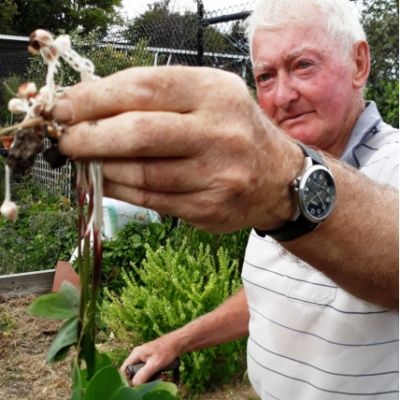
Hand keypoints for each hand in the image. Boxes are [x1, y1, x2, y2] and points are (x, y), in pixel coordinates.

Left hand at [54, 66, 302, 232]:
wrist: (277, 177)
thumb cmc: (234, 130)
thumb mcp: (208, 97)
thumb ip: (158, 97)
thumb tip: (94, 107)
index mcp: (216, 93)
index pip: (144, 88)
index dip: (95, 98)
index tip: (66, 107)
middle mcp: (220, 133)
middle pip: (138, 133)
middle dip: (89, 137)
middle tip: (66, 140)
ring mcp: (216, 176)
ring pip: (140, 174)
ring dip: (101, 167)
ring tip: (82, 160)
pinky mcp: (208, 209)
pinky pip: (150, 199)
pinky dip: (119, 189)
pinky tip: (106, 180)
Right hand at [120, 335, 180, 386]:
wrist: (178, 343)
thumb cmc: (166, 350)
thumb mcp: (155, 364)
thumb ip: (144, 374)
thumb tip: (134, 384)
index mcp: (136, 354)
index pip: (124, 370)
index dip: (127, 380)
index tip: (136, 386)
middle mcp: (138, 356)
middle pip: (134, 374)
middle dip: (144, 380)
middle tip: (155, 381)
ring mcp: (144, 358)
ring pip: (143, 374)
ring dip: (152, 378)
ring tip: (163, 377)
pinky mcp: (150, 361)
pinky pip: (149, 372)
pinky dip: (156, 375)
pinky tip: (164, 375)